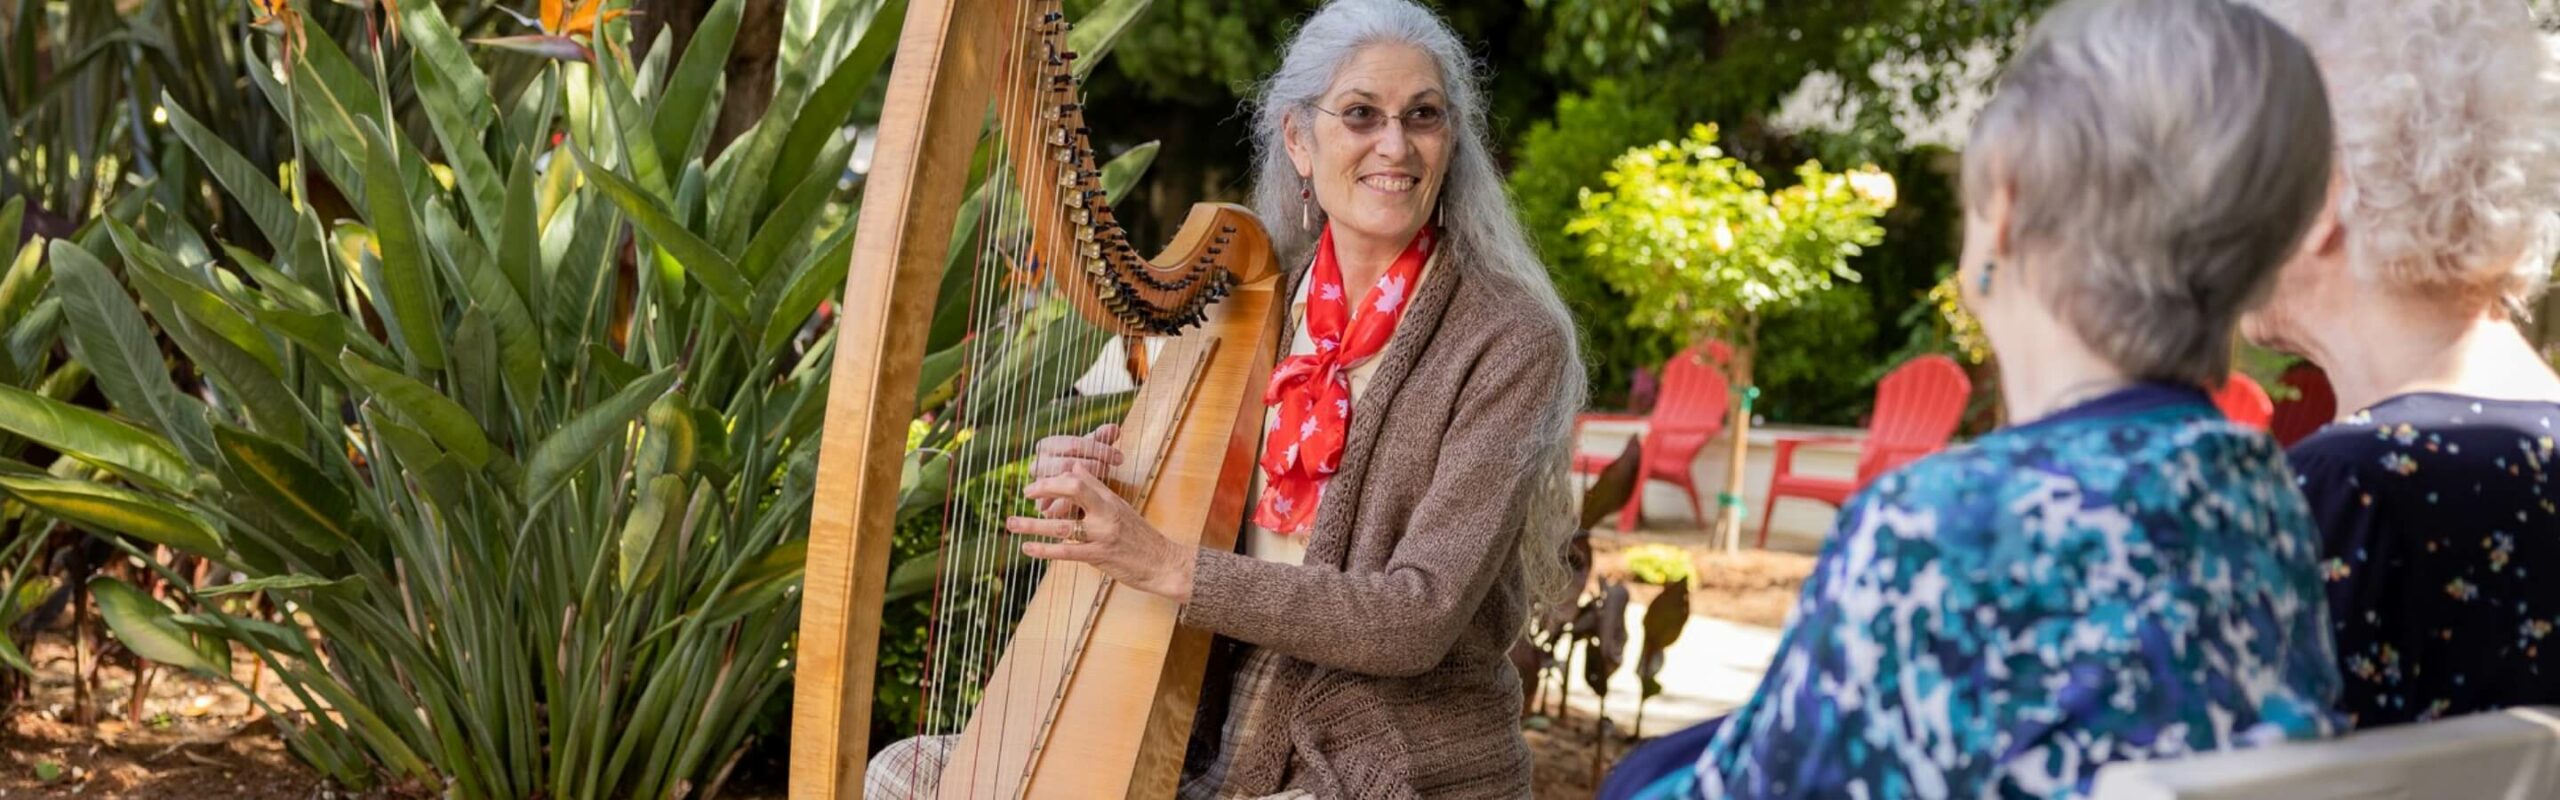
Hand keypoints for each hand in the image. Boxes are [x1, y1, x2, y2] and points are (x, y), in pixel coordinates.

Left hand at [1008, 471, 1194, 602]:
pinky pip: (1066, 552)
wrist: (1164, 564)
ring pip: (1062, 525)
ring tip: (1011, 523)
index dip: (1057, 477)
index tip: (1037, 483)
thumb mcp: (1121, 507)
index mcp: (1110, 499)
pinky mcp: (1099, 557)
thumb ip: (1098, 487)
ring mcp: (1102, 535)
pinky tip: (1028, 548)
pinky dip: (1044, 550)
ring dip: (1033, 524)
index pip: (1081, 477)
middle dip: (1046, 489)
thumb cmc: (1142, 537)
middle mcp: (1106, 513)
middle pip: (1074, 490)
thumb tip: (1077, 465)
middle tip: (1025, 493)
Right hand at [1030, 424, 1121, 518]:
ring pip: (1062, 485)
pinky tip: (1092, 502)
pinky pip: (1059, 505)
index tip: (1119, 457)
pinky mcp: (1043, 507)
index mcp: (1046, 446)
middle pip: (1066, 464)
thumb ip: (1103, 438)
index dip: (1098, 450)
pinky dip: (1078, 502)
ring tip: (1102, 483)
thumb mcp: (1094, 450)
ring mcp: (1038, 486)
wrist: (1076, 494)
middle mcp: (1037, 465)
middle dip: (1092, 467)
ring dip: (1086, 484)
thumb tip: (1114, 428)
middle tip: (1109, 470)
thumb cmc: (1086, 465)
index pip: (1073, 445)